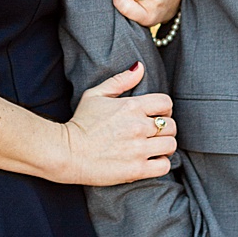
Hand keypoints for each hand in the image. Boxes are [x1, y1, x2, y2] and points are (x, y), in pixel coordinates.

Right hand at [60, 62, 176, 185]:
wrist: (66, 152)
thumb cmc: (80, 123)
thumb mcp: (95, 95)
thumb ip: (120, 80)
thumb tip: (140, 67)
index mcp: (130, 106)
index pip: (166, 103)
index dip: (164, 108)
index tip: (155, 115)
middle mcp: (138, 127)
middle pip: (171, 125)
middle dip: (164, 128)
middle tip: (153, 133)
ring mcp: (138, 149)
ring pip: (171, 145)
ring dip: (164, 146)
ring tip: (153, 147)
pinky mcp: (137, 169)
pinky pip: (164, 165)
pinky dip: (161, 163)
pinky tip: (150, 160)